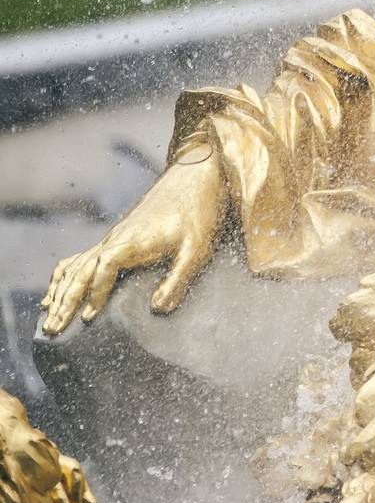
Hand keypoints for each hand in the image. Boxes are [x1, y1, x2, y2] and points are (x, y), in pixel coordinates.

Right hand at [40, 146, 225, 334]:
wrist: (194, 174)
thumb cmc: (198, 212)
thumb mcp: (197, 249)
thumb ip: (178, 280)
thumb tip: (158, 309)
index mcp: (133, 241)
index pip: (104, 267)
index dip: (95, 292)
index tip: (89, 317)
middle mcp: (116, 238)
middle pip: (81, 269)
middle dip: (65, 300)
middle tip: (52, 329)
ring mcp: (113, 237)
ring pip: (77, 264)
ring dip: (60, 291)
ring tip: (47, 318)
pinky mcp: (116, 236)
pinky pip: (82, 256)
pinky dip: (65, 274)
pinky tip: (56, 289)